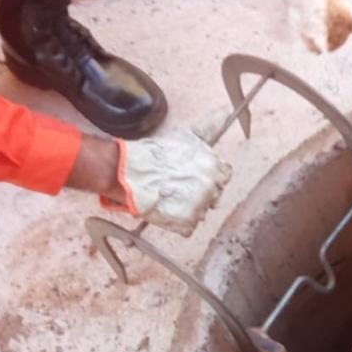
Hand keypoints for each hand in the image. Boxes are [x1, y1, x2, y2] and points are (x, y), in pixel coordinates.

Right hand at [106, 128, 231, 236]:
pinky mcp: (186, 222)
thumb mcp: (183, 138)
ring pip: (201, 213)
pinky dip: (177, 223)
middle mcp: (210, 186)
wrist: (127, 172)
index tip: (197, 179)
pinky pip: (188, 227)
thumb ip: (204, 140)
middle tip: (178, 190)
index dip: (210, 178)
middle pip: (214, 196)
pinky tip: (166, 210)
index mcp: (213, 166)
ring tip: (168, 199)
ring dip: (187, 209)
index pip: (224, 177)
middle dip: (198, 194)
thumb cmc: (151, 155)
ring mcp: (200, 206)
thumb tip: (220, 123)